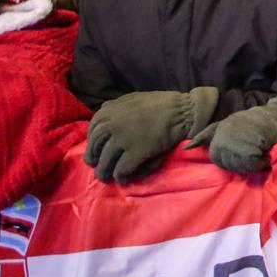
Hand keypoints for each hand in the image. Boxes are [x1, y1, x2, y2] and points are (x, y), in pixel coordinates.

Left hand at [84, 87, 218, 182]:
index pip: (92, 132)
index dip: (93, 144)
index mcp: (109, 111)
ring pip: (105, 163)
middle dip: (94, 160)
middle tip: (98, 167)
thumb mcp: (132, 98)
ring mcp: (123, 140)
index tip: (97, 150)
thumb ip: (114, 105)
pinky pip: (121, 170)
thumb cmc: (161, 104)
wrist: (184, 111)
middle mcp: (111, 125)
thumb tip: (102, 110)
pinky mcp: (136, 153)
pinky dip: (121, 176)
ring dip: (104, 172)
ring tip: (108, 177)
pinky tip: (124, 178)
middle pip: (95, 149)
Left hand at [189, 96, 276, 173]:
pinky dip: (261, 164)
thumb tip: (187, 148)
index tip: (243, 156)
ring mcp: (239, 136)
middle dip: (240, 164)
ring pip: (238, 164)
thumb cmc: (257, 123)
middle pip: (225, 163)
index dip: (229, 160)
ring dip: (251, 165)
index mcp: (220, 128)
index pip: (215, 156)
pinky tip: (266, 156)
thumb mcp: (230, 125)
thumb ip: (208, 135)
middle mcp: (226, 131)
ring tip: (261, 156)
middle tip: (254, 157)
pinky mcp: (253, 141)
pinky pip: (252, 163)